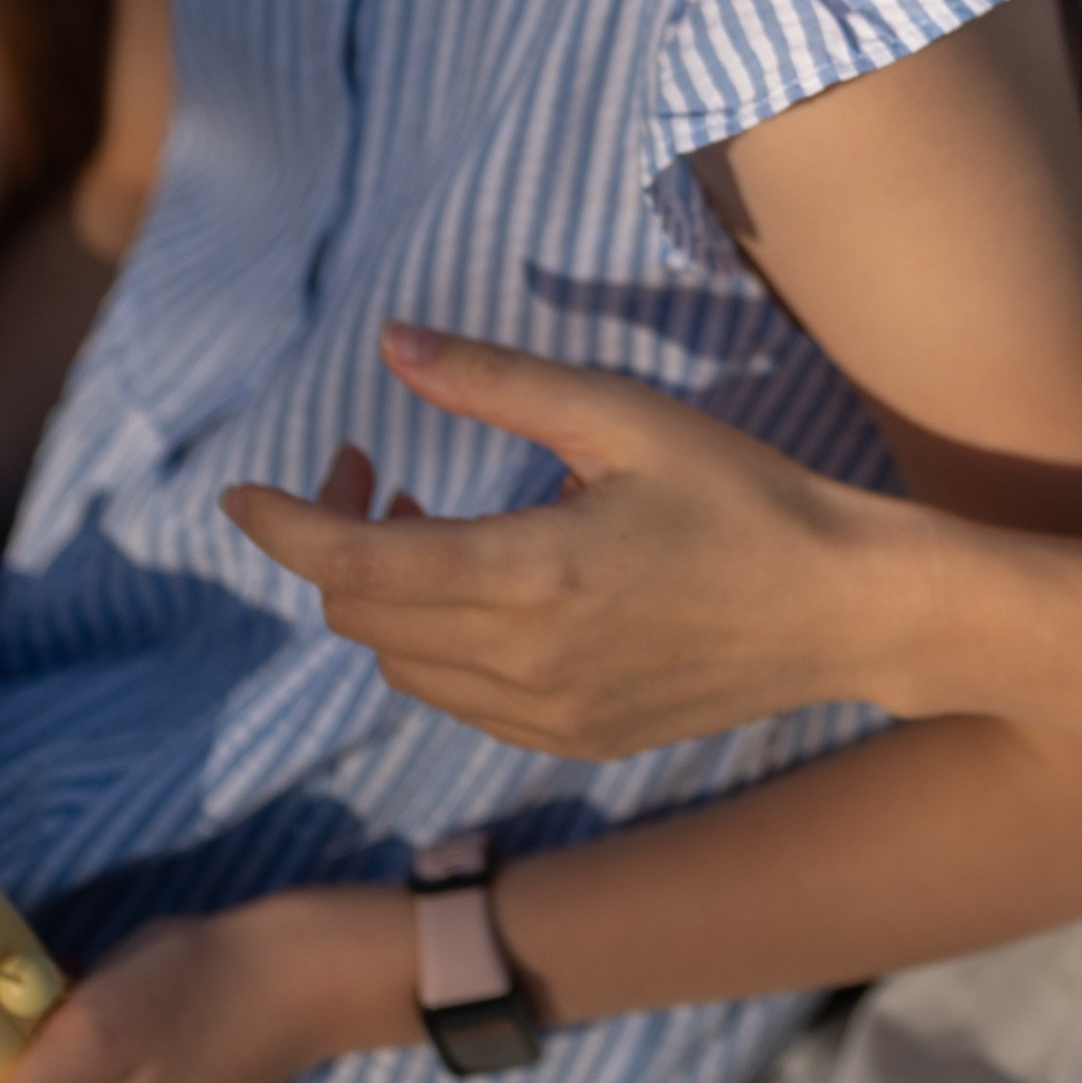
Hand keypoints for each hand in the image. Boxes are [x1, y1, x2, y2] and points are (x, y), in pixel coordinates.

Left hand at [221, 327, 898, 760]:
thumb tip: (389, 343)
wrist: (841, 608)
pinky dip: (436, 643)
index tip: (240, 492)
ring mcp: (547, 717)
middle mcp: (525, 665)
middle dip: (336, 542)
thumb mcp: (620, 415)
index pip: (353, 567)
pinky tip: (485, 586)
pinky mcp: (572, 740)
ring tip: (432, 521)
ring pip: (404, 665)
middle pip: (364, 617)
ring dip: (387, 596)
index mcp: (532, 575)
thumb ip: (495, 380)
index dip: (282, 527)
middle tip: (373, 469)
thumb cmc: (740, 491)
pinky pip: (458, 700)